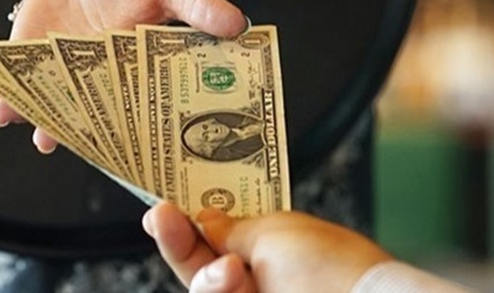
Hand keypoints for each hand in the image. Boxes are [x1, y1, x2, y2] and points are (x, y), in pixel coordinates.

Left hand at [0, 0, 247, 152]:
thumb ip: (199, 8)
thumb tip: (240, 24)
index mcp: (129, 80)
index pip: (123, 115)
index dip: (113, 134)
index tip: (104, 147)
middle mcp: (89, 90)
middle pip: (74, 117)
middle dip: (58, 129)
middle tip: (45, 140)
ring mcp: (54, 81)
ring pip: (35, 108)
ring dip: (16, 114)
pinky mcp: (25, 66)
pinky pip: (2, 89)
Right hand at [143, 202, 390, 292]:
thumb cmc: (332, 268)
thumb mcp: (274, 231)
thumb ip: (229, 228)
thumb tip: (201, 219)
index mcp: (273, 250)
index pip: (219, 237)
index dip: (187, 223)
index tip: (162, 208)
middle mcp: (262, 280)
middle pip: (200, 267)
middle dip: (178, 242)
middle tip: (161, 217)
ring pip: (203, 291)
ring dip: (206, 280)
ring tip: (230, 271)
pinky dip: (215, 291)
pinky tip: (231, 279)